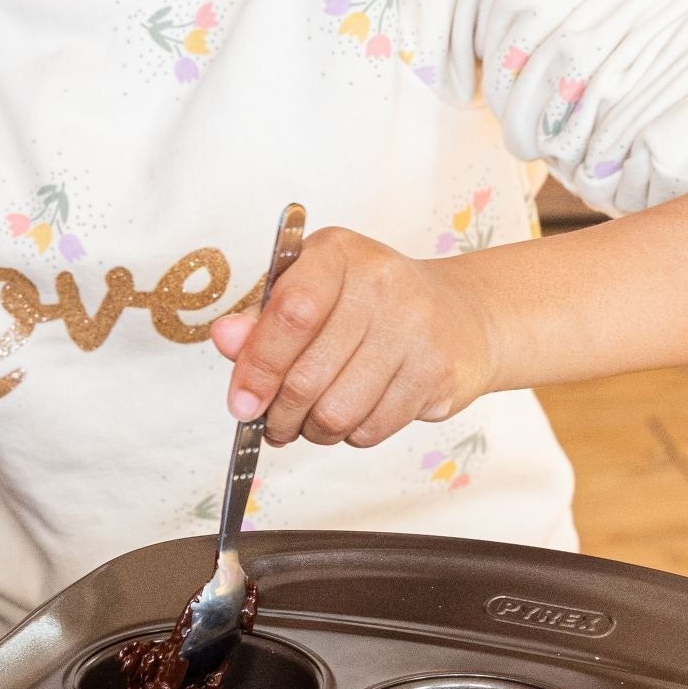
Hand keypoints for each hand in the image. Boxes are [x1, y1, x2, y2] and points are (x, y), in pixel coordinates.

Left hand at [210, 227, 499, 448]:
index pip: (290, 313)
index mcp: (337, 254)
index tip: (242, 401)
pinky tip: (356, 413)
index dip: (258, 365)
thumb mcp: (311, 292)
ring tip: (312, 421)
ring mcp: (415, 327)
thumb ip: (261, 318)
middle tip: (272, 422)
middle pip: (308, 376)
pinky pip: (372, 429)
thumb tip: (224, 339)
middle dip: (279, 413)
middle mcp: (380, 282)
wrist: (463, 315)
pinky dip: (352, 435)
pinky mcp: (438, 371)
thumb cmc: (371, 305)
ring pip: (337, 412)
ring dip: (313, 430)